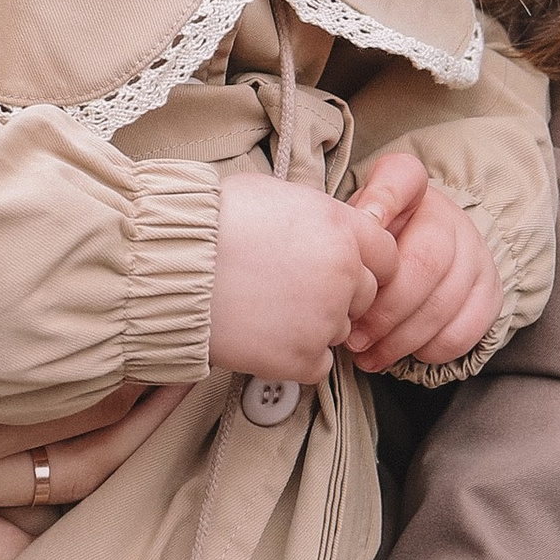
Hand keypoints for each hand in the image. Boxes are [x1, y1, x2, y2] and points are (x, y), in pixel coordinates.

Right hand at [0, 266, 180, 559]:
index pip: (77, 389)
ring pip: (58, 498)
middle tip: (189, 366)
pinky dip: (48, 528)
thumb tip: (65, 205)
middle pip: (85, 451)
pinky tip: (93, 494)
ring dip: (117, 460)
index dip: (137, 360)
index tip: (175, 319)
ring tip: (161, 413)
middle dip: (146, 412)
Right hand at [206, 174, 395, 387]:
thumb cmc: (211, 222)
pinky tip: (264, 335)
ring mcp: (325, 319)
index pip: (387, 253)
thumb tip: (326, 228)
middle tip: (292, 289)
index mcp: (341, 228)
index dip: (364, 262)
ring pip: (340, 330)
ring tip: (268, 309)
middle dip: (338, 295)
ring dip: (314, 325)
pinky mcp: (302, 358)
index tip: (343, 268)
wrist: (172, 267)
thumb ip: (318, 216)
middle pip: (367, 295)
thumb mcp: (275, 195)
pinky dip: (294, 356)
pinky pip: (318, 365)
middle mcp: (344, 273)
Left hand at [340, 151, 502, 371]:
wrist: (426, 254)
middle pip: (425, 263)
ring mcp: (477, 255)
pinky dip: (431, 349)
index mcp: (413, 192)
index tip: (367, 224)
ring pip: (445, 304)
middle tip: (354, 336)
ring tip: (369, 354)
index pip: (404, 177)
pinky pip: (466, 330)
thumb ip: (352, 226)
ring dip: (402, 339)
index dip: (384, 198)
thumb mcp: (359, 223)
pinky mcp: (491, 292)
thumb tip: (356, 238)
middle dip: (385, 309)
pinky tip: (404, 353)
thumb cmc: (381, 244)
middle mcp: (451, 218)